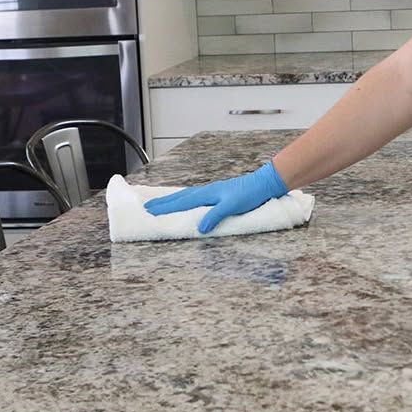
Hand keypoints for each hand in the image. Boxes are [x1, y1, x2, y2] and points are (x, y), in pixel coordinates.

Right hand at [143, 161, 288, 233]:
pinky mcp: (218, 194)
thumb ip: (215, 215)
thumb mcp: (233, 206)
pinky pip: (194, 196)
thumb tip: (200, 228)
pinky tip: (186, 202)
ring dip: (172, 201)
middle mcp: (206, 191)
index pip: (181, 203)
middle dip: (163, 203)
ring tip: (160, 204)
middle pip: (180, 198)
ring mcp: (212, 192)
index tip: (148, 212)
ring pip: (186, 196)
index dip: (165, 208)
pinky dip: (184, 199)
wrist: (264, 183)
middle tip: (147, 208)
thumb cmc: (250, 194)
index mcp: (207, 194)